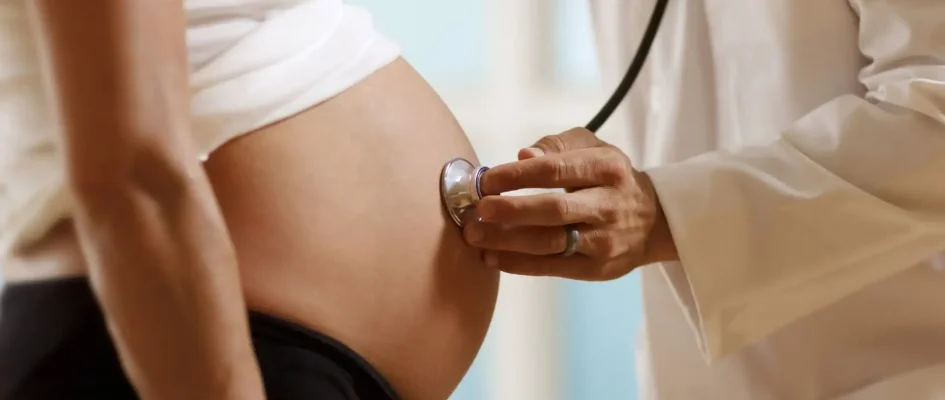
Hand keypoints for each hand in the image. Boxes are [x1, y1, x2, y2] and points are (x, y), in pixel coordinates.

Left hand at [465, 128, 676, 280]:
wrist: (653, 220)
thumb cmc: (609, 178)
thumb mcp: (592, 147)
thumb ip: (556, 145)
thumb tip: (523, 155)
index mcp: (607, 168)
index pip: (555, 170)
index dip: (516, 175)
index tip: (486, 180)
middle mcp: (609, 205)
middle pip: (553, 209)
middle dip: (510, 210)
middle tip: (478, 210)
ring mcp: (605, 240)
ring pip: (550, 243)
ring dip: (506, 241)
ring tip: (474, 235)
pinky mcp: (597, 269)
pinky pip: (552, 268)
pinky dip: (518, 264)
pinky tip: (492, 258)